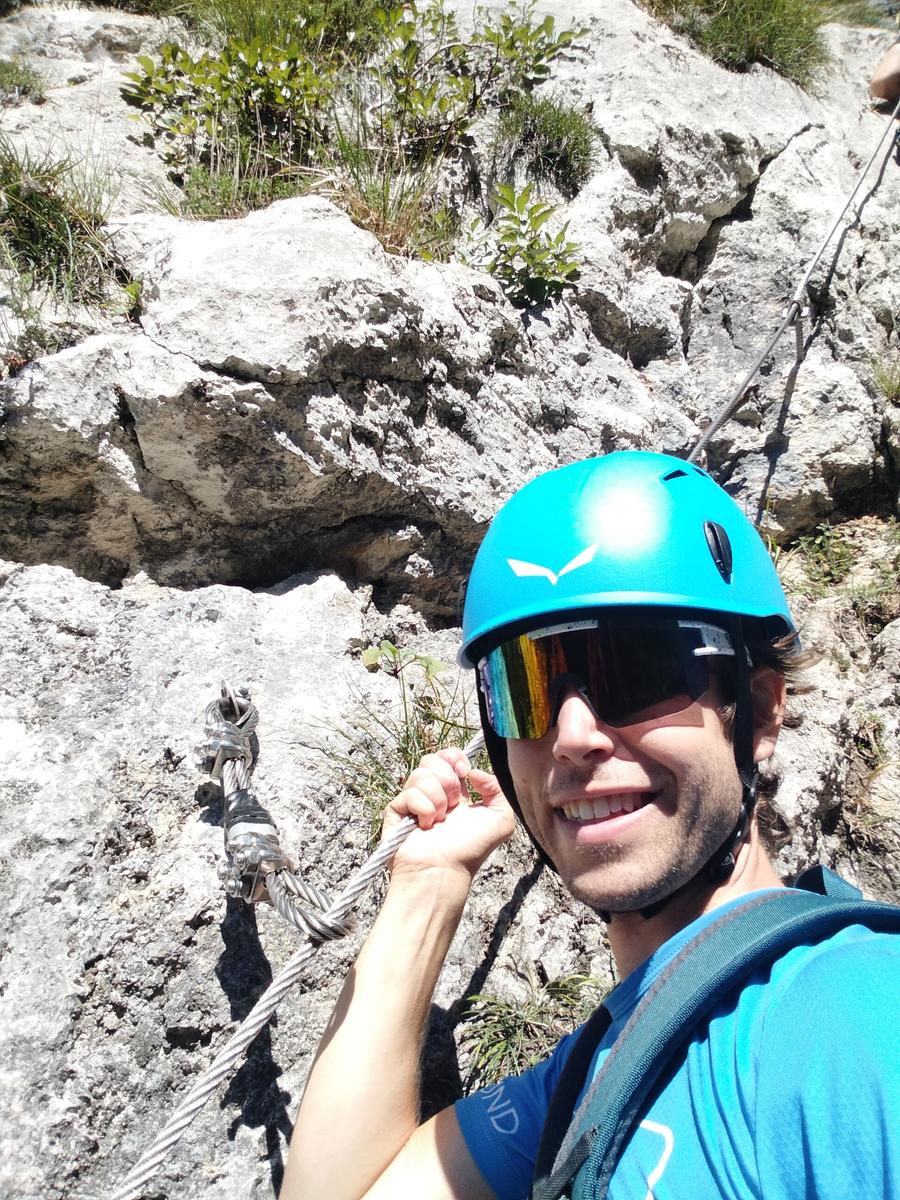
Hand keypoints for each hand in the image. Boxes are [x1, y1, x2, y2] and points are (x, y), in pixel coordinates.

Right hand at [382, 747, 515, 884]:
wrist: (444, 870)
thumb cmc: (471, 850)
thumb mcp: (502, 820)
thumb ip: (498, 789)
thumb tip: (473, 772)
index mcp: (456, 792)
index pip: (448, 757)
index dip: (455, 758)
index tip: (464, 772)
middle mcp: (434, 794)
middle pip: (432, 760)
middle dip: (447, 779)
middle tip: (454, 804)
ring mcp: (413, 801)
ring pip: (420, 773)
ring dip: (437, 798)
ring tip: (440, 820)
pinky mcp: (397, 810)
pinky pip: (409, 793)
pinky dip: (423, 808)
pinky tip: (425, 826)